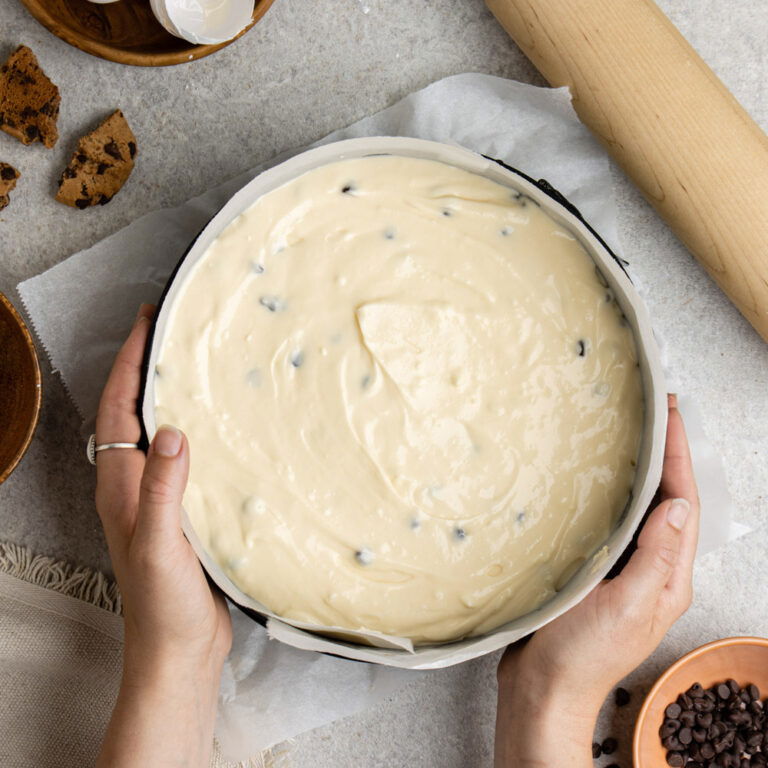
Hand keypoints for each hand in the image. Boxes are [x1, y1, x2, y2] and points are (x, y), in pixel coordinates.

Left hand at [95, 304, 231, 767]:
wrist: (179, 649)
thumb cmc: (164, 605)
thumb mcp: (161, 546)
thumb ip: (163, 490)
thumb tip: (172, 432)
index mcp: (121, 486)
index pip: (119, 408)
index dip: (129, 362)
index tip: (147, 322)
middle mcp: (134, 485)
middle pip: (133, 411)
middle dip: (145, 367)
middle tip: (172, 333)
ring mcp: (158, 498)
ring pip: (158, 431)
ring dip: (169, 394)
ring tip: (195, 365)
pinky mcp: (182, 510)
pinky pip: (183, 455)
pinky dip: (195, 427)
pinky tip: (220, 426)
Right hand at [495, 394, 699, 766]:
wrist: (542, 689)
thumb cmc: (582, 654)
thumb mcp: (627, 603)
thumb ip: (656, 556)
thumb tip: (679, 505)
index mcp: (668, 577)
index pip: (683, 503)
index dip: (679, 455)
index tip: (671, 414)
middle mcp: (651, 570)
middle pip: (665, 500)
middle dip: (664, 455)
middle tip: (652, 413)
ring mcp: (622, 570)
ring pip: (637, 509)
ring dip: (637, 471)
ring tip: (627, 435)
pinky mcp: (593, 571)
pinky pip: (609, 524)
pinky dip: (608, 495)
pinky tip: (592, 480)